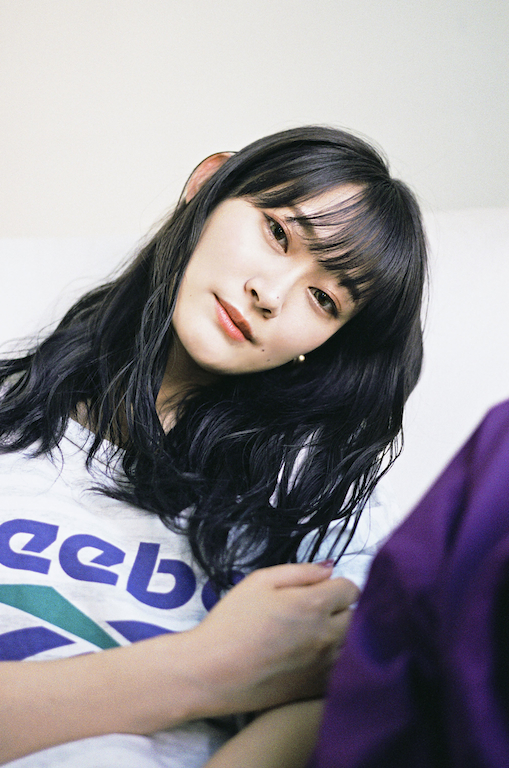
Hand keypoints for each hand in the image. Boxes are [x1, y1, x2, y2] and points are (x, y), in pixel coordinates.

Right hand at [185, 563, 358, 714]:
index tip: (321, 590)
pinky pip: (341, 670)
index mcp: (314, 605)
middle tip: (316, 612)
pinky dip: (334, 661)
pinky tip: (310, 659)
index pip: (351, 589)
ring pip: (352, 645)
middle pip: (356, 616)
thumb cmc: (231, 622)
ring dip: (341, 636)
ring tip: (313, 636)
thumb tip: (328, 570)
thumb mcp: (259, 581)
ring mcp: (325, 666)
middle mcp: (327, 636)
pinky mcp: (316, 689)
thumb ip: (299, 571)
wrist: (211, 672)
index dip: (336, 586)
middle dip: (342, 610)